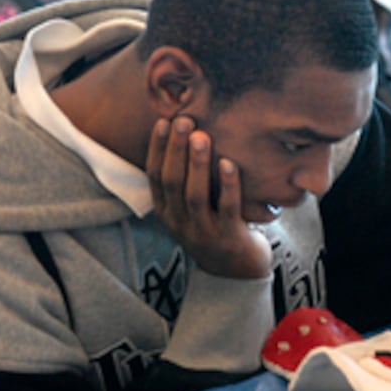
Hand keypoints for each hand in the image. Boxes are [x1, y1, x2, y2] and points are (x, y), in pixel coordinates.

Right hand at [146, 116, 271, 278]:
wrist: (236, 270)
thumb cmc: (214, 224)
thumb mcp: (191, 205)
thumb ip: (186, 177)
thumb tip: (187, 130)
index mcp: (166, 211)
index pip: (155, 176)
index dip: (157, 149)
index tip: (163, 121)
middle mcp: (179, 222)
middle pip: (172, 182)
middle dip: (175, 149)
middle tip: (183, 120)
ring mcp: (203, 233)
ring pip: (194, 196)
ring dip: (197, 164)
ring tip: (201, 135)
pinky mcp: (228, 239)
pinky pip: (227, 210)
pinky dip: (228, 186)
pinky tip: (230, 163)